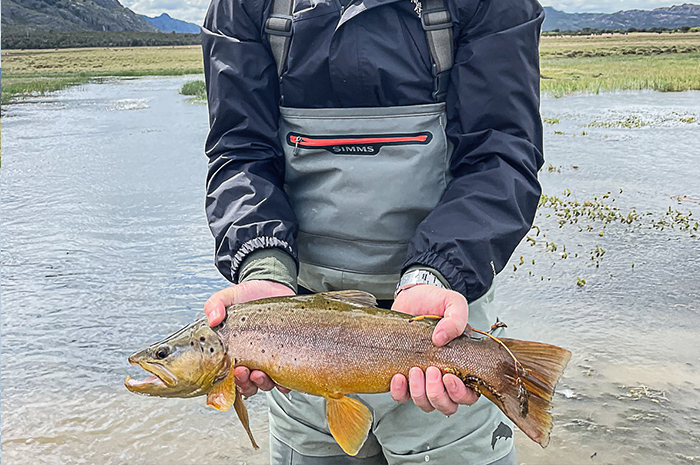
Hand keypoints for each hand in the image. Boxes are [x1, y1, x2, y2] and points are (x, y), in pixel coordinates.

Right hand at [204, 280, 294, 395]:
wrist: (272, 286)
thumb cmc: (247, 296)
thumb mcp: (228, 297)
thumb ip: (215, 305)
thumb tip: (213, 319)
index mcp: (234, 353)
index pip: (228, 378)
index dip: (230, 381)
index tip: (233, 370)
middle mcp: (252, 361)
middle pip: (247, 385)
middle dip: (245, 383)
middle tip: (244, 371)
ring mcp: (270, 360)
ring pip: (267, 384)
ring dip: (263, 384)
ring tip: (261, 373)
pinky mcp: (288, 356)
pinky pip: (288, 377)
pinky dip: (286, 381)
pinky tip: (284, 375)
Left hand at [389, 285, 478, 414]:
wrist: (411, 297)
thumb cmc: (434, 302)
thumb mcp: (452, 303)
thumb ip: (456, 319)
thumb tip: (442, 338)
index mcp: (463, 365)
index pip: (469, 395)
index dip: (460, 393)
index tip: (449, 376)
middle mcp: (444, 377)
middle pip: (447, 405)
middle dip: (438, 394)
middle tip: (430, 370)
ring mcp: (423, 379)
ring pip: (426, 404)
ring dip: (420, 392)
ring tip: (414, 370)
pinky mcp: (404, 377)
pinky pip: (402, 397)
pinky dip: (399, 392)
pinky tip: (398, 377)